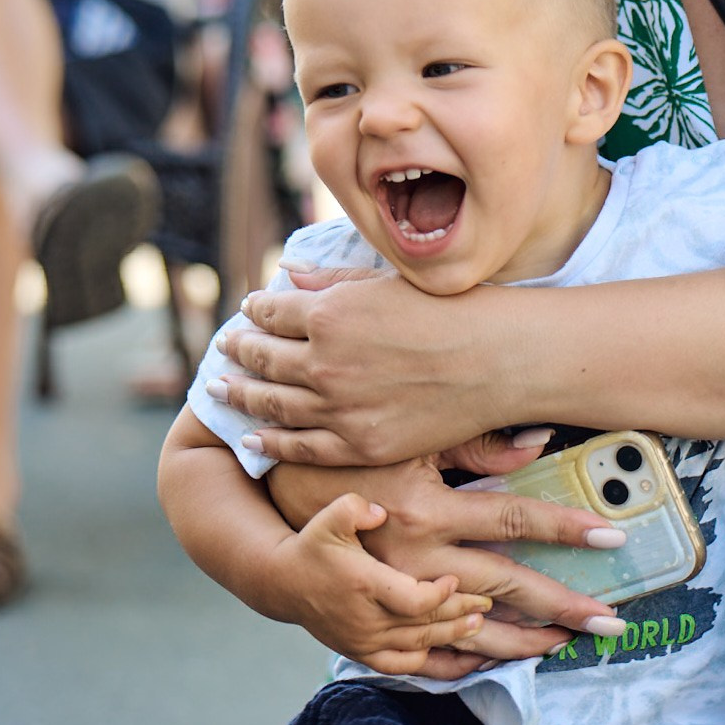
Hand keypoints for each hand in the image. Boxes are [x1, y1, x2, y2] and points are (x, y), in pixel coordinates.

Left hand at [218, 272, 510, 465]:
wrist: (503, 359)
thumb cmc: (455, 308)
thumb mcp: (389, 281)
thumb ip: (333, 281)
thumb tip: (288, 277)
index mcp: (329, 313)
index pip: (271, 312)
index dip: (256, 311)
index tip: (249, 310)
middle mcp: (323, 363)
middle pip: (262, 359)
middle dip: (238, 351)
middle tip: (224, 348)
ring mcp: (339, 409)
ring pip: (271, 405)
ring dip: (240, 395)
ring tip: (220, 389)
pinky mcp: (360, 444)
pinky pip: (301, 447)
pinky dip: (270, 441)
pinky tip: (253, 436)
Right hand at [263, 492, 491, 675]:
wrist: (283, 582)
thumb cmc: (314, 544)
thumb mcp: (328, 517)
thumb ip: (354, 509)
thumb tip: (379, 513)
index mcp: (363, 584)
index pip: (412, 600)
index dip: (439, 594)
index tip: (456, 579)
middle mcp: (364, 618)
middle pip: (422, 624)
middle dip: (458, 614)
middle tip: (487, 602)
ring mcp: (363, 640)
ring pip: (418, 645)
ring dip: (452, 637)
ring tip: (480, 624)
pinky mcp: (362, 653)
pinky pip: (403, 667)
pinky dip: (434, 667)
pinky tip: (461, 662)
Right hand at [264, 452, 632, 661]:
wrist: (272, 502)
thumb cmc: (348, 456)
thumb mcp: (412, 437)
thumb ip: (478, 442)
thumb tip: (542, 440)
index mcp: (427, 509)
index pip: (515, 522)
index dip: (566, 530)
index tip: (611, 540)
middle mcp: (414, 559)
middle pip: (505, 588)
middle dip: (562, 606)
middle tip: (609, 620)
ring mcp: (393, 598)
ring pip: (472, 630)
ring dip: (524, 640)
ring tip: (568, 642)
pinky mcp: (374, 622)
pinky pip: (427, 656)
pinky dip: (465, 660)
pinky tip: (499, 661)